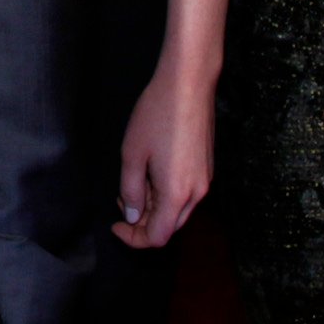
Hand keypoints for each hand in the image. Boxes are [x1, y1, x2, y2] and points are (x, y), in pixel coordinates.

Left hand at [112, 56, 214, 248]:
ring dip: (155, 207)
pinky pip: (187, 193)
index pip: (158, 237)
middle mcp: (197, 193)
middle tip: (123, 199)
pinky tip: (153, 171)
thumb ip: (131, 191)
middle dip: (143, 222)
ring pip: (178, 211)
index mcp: (177, 194)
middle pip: (170, 227)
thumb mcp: (132, 155)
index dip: (133, 238)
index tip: (116, 224)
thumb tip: (133, 216)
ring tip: (136, 181)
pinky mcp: (207, 167)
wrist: (189, 85)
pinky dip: (167, 194)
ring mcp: (205, 180)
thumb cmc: (157, 115)